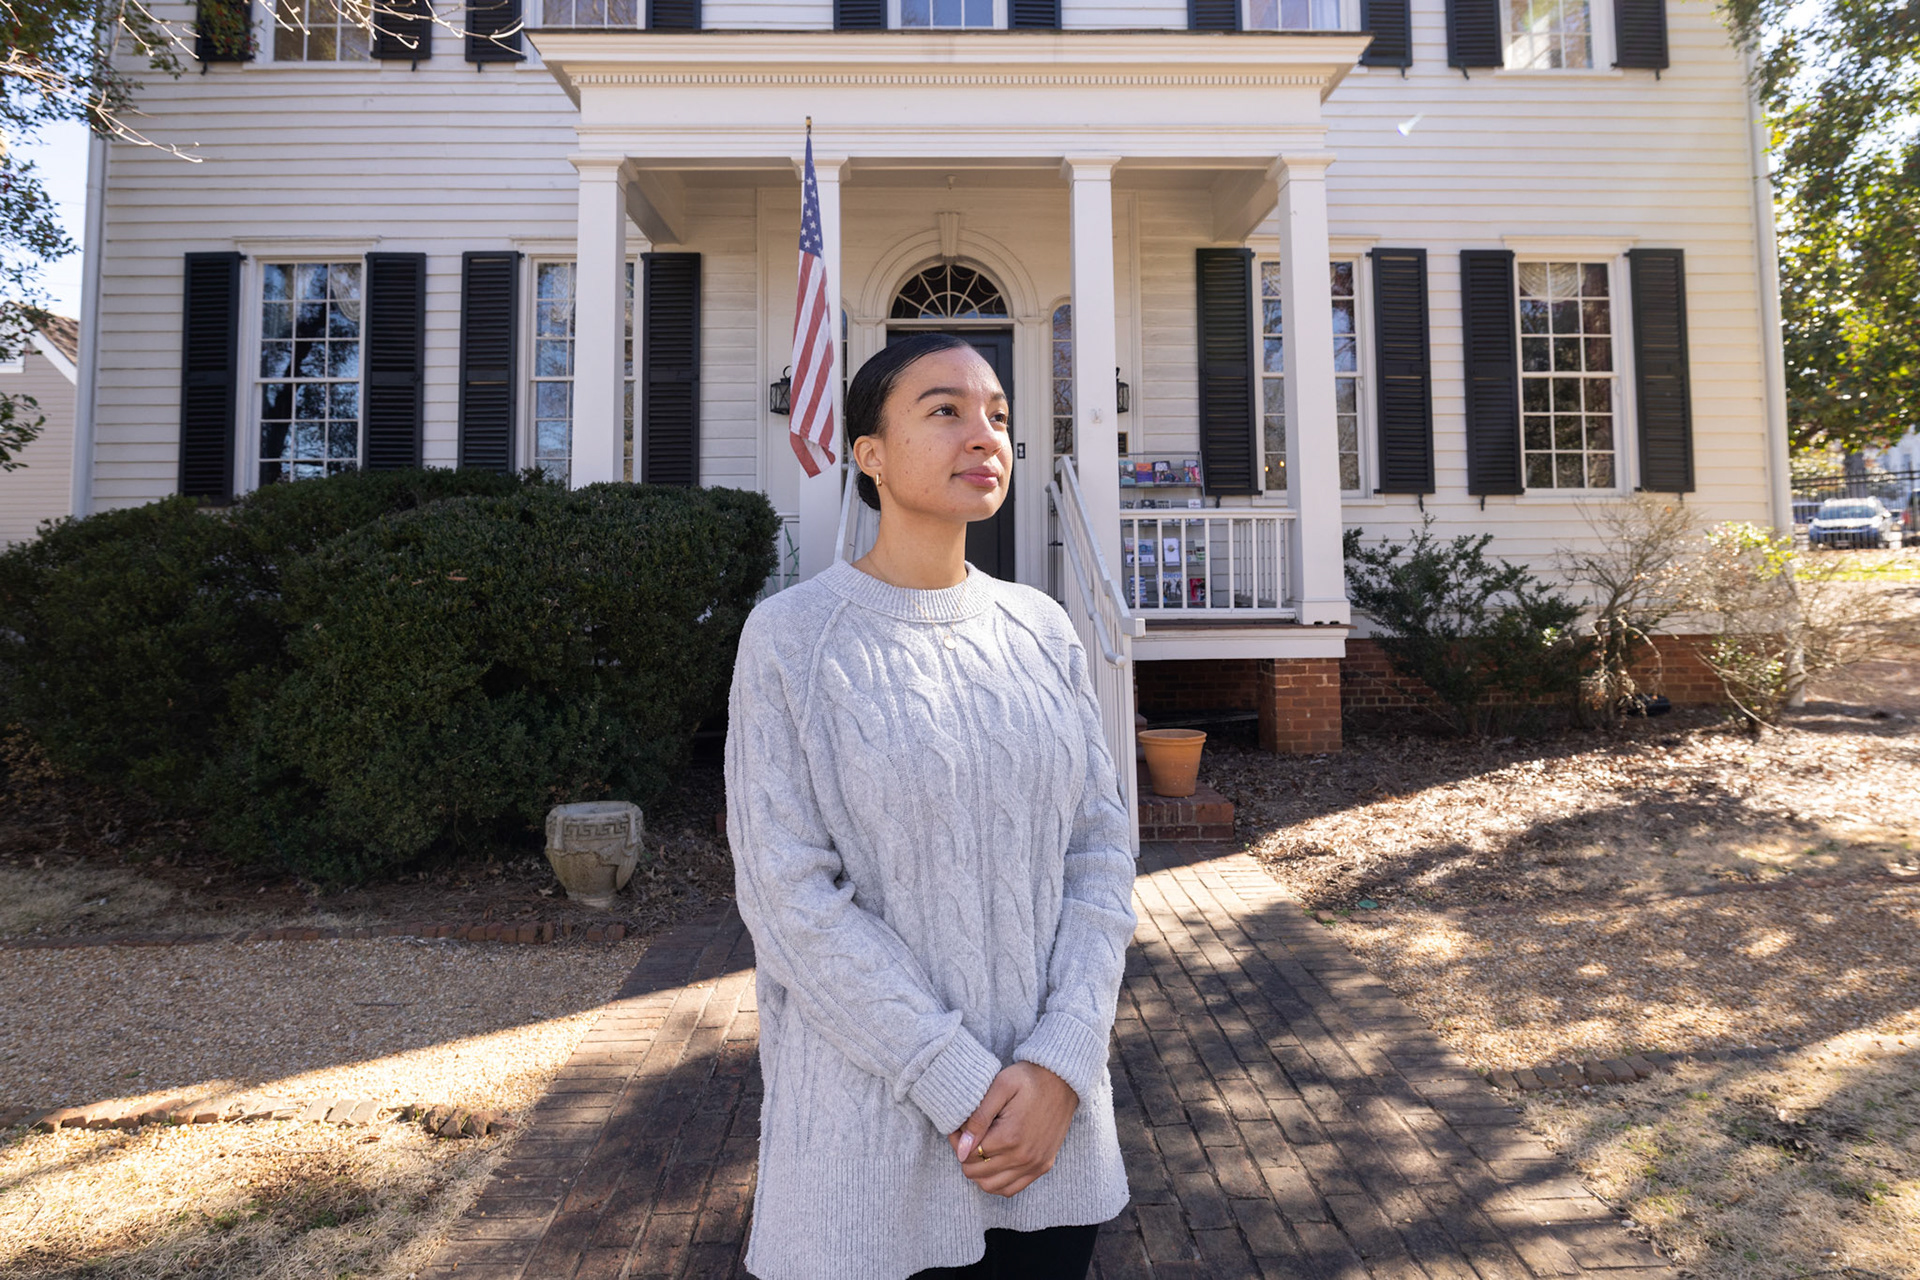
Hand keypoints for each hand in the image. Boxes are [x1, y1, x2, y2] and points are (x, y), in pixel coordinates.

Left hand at [946, 1063, 1079, 1197]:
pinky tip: (993, 1164)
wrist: (1063, 1080)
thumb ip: (978, 1117)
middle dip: (965, 1155)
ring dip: (978, 1171)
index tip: (959, 1127)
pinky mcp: (1043, 1166)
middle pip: (976, 1172)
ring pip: (991, 1186)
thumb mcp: (1000, 1086)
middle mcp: (1023, 1157)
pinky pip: (1011, 1189)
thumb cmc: (1029, 1079)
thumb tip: (962, 1148)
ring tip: (978, 1149)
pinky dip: (996, 1182)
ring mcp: (1034, 1164)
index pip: (967, 1154)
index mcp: (1009, 1137)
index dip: (958, 1141)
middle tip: (966, 1136)